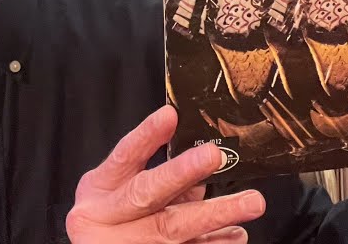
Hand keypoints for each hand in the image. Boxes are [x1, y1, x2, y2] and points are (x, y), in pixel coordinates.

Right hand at [66, 105, 265, 242]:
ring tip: (250, 202)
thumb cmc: (109, 223)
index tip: (170, 115)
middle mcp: (107, 221)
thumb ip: (154, 182)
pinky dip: (214, 242)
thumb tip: (197, 174)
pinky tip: (238, 233)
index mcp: (97, 194)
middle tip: (215, 156)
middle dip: (182, 172)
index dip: (146, 136)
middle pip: (148, 194)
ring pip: (172, 230)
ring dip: (215, 214)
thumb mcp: (117, 196)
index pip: (123, 158)